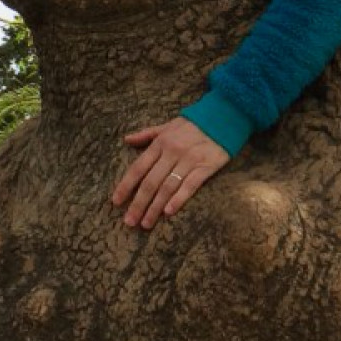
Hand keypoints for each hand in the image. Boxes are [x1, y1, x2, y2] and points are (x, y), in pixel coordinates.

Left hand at [111, 116, 230, 229]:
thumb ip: (146, 134)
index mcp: (160, 143)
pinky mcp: (206, 167)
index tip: (116, 202)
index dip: (125, 186)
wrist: (223, 116)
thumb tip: (126, 140)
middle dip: (138, 204)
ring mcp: (189, 160)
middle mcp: (172, 153)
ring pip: (167, 187)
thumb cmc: (193, 124)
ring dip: (155, 207)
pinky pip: (190, 185)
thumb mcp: (167, 125)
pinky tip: (168, 212)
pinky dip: (178, 199)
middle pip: (150, 182)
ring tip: (146, 223)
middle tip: (130, 222)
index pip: (138, 168)